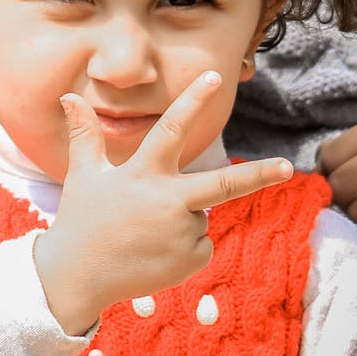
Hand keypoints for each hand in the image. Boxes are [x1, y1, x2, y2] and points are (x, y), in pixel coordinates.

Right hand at [31, 74, 294, 334]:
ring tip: (143, 235)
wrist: (77, 278)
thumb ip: (85, 134)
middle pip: (224, 185)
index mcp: (144, 174)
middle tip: (288, 166)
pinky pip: (199, 243)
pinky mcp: (189, 260)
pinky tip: (153, 254)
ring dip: (179, 219)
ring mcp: (182, 234)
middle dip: (260, 174)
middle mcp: (168, 202)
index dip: (192, 100)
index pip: (171, 128)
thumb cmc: (82, 220)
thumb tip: (68, 97)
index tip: (214, 77)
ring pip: (198, 215)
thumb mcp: (84, 175)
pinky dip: (182, 247)